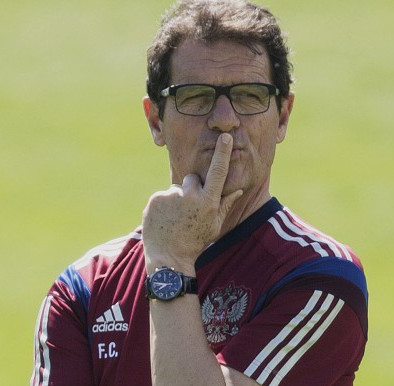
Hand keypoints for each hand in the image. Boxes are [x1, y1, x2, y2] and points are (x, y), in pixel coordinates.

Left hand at [142, 133, 242, 272]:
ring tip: (176, 219)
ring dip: (177, 200)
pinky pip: (163, 196)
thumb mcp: (215, 225)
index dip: (222, 153)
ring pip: (176, 189)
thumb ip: (225, 204)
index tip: (224, 137)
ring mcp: (170, 196)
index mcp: (208, 201)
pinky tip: (165, 220)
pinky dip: (164, 206)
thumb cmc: (196, 242)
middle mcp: (190, 196)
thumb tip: (237, 189)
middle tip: (190, 210)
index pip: (218, 172)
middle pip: (193, 178)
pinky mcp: (155, 199)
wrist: (168, 257)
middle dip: (193, 189)